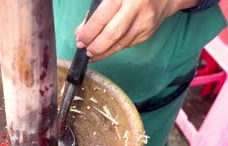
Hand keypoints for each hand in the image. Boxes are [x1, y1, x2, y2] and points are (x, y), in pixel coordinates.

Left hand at [75, 0, 198, 61]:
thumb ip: (95, 12)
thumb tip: (80, 32)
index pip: (103, 17)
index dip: (89, 32)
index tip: (80, 40)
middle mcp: (136, 9)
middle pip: (113, 33)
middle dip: (96, 46)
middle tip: (85, 50)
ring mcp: (144, 22)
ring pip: (121, 43)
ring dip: (103, 52)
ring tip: (91, 55)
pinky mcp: (148, 33)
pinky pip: (127, 45)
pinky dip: (113, 50)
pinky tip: (104, 52)